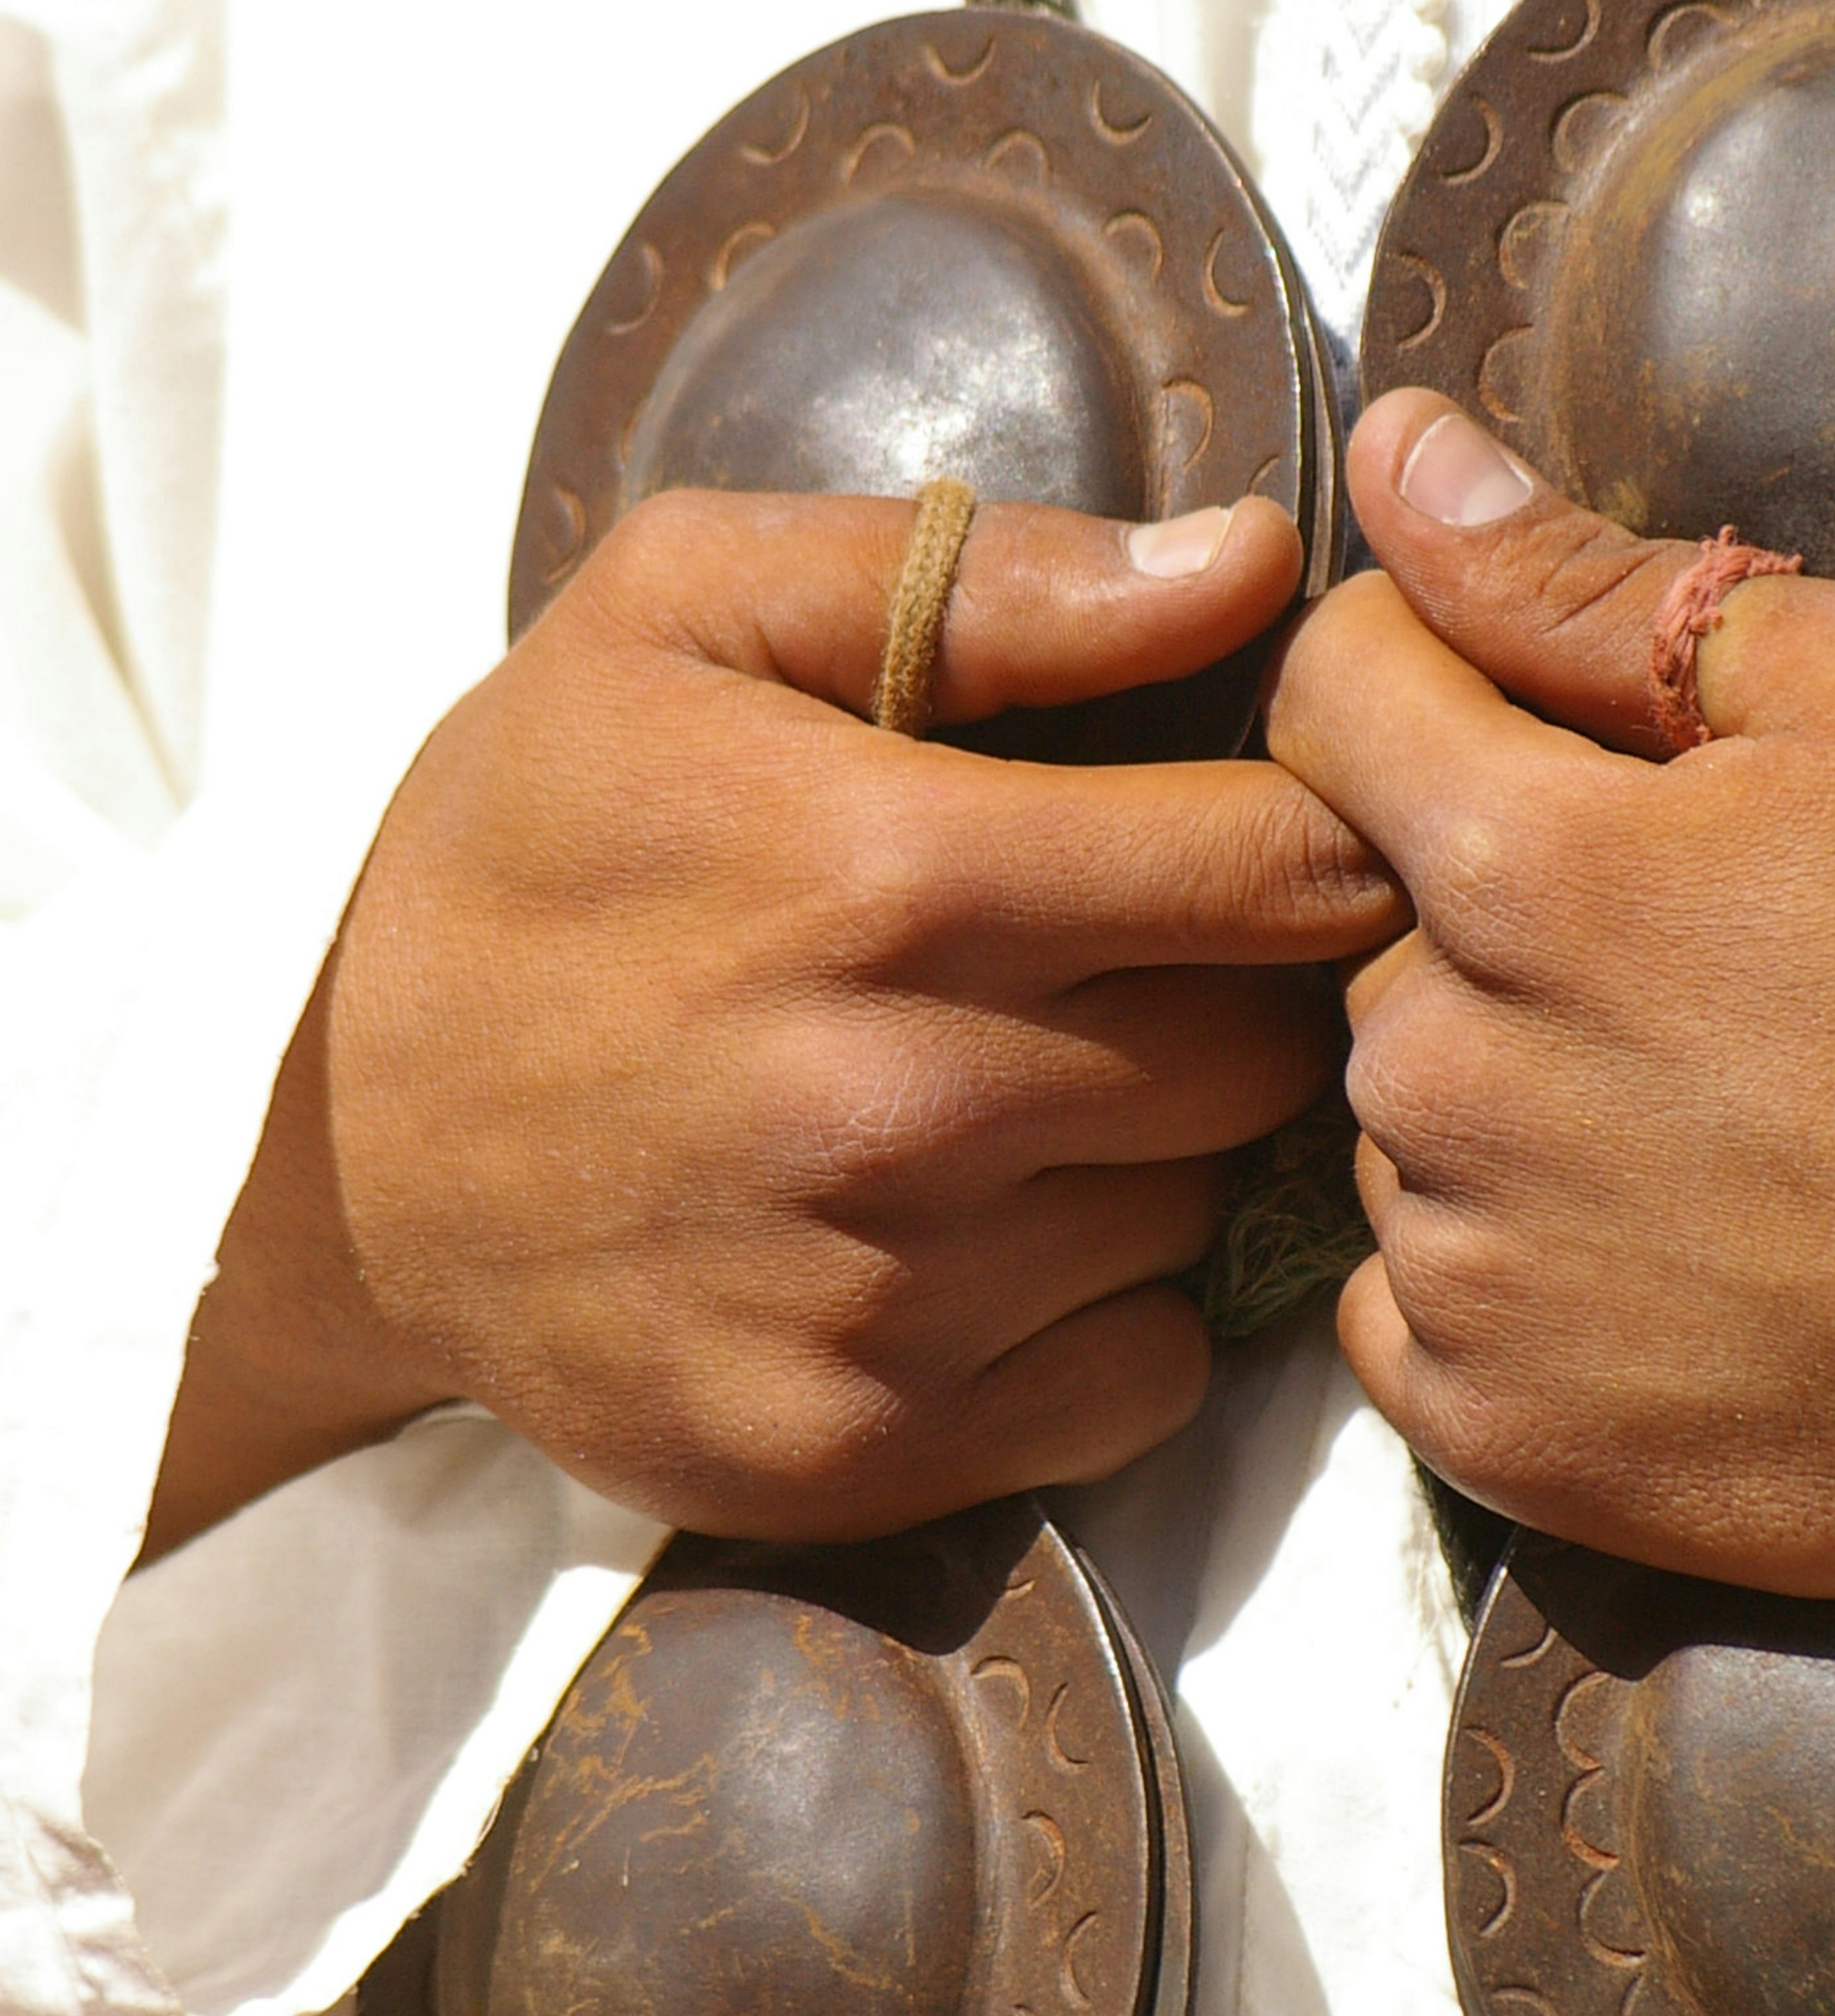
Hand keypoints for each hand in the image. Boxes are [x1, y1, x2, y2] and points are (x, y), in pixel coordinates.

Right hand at [145, 488, 1395, 1558]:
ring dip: (1164, 1154)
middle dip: (1242, 997)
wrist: (334, 1139)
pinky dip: (1114, 1315)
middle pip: (1269, 1054)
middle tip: (1140, 965)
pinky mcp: (866, 1451)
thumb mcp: (688, 611)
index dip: (1319, 838)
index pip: (1288, 870)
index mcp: (896, 874)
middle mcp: (911, 1104)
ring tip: (1030, 1091)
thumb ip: (990, 578)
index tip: (1272, 833)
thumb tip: (1250, 564)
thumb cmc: (531, 840)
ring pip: (1208, 1216)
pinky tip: (1000, 1238)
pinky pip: (1142, 1382)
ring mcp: (890, 1301)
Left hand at [1264, 394, 1834, 1599]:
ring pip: (1402, 1117)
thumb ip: (1598, 583)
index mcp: (1523, 873)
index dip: (1426, 666)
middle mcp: (1443, 1079)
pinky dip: (1510, 1271)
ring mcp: (1464, 1273)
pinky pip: (1415, 1304)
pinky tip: (1672, 1254)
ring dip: (1509, 1092)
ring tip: (1722, 1120)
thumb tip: (1397, 456)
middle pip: (1371, 922)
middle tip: (1715, 957)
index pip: (1329, 695)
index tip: (1538, 711)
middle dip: (1500, 907)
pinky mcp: (1498, 1435)